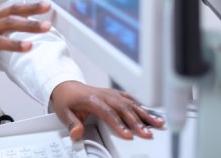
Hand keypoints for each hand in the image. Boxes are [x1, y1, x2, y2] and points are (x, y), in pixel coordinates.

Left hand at [50, 81, 164, 140]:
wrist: (66, 85)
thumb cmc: (67, 99)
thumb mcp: (63, 112)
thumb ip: (71, 124)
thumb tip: (76, 134)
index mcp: (91, 100)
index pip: (108, 112)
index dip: (119, 124)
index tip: (128, 135)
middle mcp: (103, 95)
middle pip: (123, 108)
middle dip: (137, 121)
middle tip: (147, 134)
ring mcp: (110, 93)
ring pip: (130, 102)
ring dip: (144, 113)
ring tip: (157, 123)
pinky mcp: (114, 93)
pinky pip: (129, 98)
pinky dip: (141, 106)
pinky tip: (150, 113)